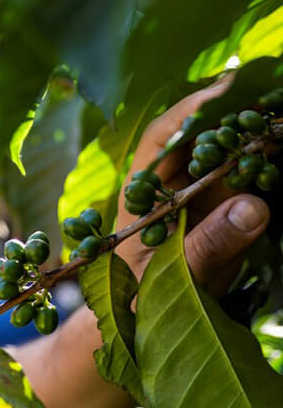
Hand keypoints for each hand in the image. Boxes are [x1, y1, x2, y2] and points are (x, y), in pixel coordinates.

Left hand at [117, 77, 270, 295]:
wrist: (142, 321)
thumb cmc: (139, 298)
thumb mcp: (171, 277)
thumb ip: (208, 245)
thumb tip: (254, 206)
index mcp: (142, 191)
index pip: (163, 136)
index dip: (194, 109)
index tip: (230, 86)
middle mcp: (171, 183)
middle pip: (203, 133)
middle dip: (239, 107)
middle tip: (277, 85)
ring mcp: (200, 193)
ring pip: (231, 149)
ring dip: (258, 129)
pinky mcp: (226, 208)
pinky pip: (250, 176)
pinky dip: (269, 159)